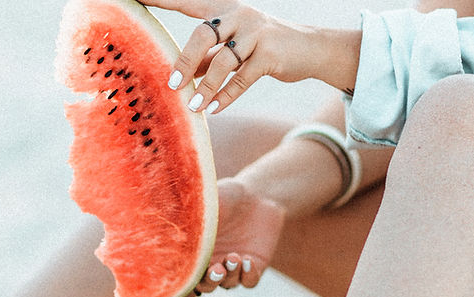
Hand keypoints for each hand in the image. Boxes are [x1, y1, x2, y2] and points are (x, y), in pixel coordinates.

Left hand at [140, 0, 338, 113]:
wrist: (310, 49)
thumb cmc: (264, 47)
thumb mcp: (233, 48)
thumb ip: (207, 58)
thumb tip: (181, 75)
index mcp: (224, 9)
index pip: (187, 1)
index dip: (163, 0)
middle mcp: (239, 15)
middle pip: (203, 34)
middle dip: (185, 61)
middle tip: (172, 85)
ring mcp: (256, 33)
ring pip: (224, 60)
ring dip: (207, 87)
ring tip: (194, 106)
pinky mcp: (271, 54)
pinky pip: (243, 78)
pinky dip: (227, 95)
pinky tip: (214, 109)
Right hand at [151, 178, 285, 296]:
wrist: (259, 191)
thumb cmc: (224, 195)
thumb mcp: (202, 205)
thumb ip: (184, 221)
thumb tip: (158, 231)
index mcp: (192, 250)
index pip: (176, 279)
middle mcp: (209, 262)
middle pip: (202, 286)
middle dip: (207, 282)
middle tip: (215, 269)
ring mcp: (231, 266)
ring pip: (226, 285)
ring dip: (228, 275)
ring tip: (234, 257)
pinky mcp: (253, 266)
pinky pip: (248, 282)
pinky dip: (247, 276)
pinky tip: (247, 260)